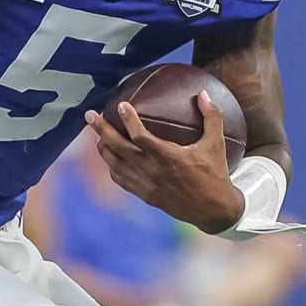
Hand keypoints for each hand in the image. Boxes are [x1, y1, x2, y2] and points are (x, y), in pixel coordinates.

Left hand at [84, 91, 243, 234]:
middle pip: (117, 148)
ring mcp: (145, 184)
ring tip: (98, 135)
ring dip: (103, 148)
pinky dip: (112, 167)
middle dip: (101, 130)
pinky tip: (111, 158)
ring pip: (114, 165)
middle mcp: (151, 171)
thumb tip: (204, 94)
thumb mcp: (216, 144)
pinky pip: (121, 179)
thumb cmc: (215, 175)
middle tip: (89, 115)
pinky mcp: (144, 195)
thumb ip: (212, 117)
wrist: (213, 210)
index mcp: (167, 157)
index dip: (128, 119)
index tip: (121, 105)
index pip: (140, 135)